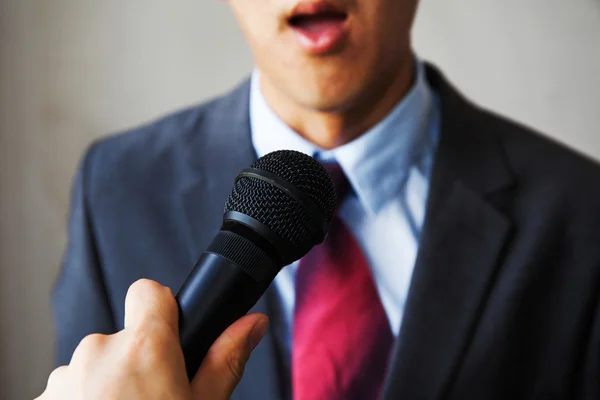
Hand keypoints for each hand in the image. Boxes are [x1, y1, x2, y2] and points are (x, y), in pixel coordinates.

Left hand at [37, 279, 268, 399]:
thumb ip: (226, 358)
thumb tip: (253, 324)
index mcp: (145, 348)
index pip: (149, 291)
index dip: (163, 308)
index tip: (170, 331)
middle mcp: (98, 354)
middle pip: (125, 337)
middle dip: (139, 361)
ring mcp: (64, 379)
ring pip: (96, 366)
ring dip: (108, 386)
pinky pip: (71, 390)